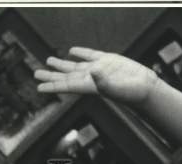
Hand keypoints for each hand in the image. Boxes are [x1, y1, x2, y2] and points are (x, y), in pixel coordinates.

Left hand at [34, 48, 158, 104]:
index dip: (52, 86)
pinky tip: (72, 51)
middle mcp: (90, 78)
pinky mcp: (108, 61)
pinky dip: (80, 53)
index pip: (66, 86)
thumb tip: (92, 71)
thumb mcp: (117, 87)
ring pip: (74, 66)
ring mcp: (98, 69)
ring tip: (48, 60)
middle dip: (50, 75)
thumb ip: (103, 81)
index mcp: (89, 86)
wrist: (146, 89)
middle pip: (65, 77)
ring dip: (61, 64)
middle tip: (36, 74)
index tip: (39, 87)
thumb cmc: (132, 93)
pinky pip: (89, 55)